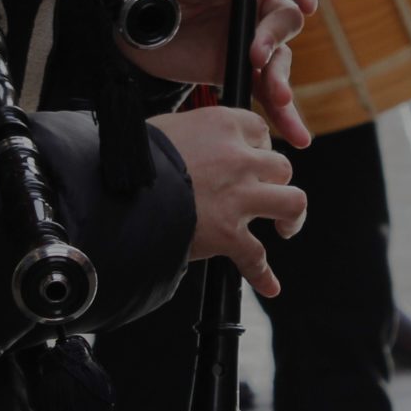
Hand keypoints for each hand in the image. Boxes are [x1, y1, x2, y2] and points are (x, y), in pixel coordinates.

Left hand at [121, 0, 317, 147]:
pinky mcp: (238, 68)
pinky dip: (282, 113)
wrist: (127, 19)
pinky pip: (264, 90)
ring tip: (278, 98)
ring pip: (279, 58)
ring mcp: (248, 39)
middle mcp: (254, 5)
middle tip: (256, 56)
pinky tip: (297, 135)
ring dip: (281, 78)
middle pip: (284, 19)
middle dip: (275, 38)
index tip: (307, 2)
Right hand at [149, 108, 305, 296]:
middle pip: (280, 166)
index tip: (249, 156)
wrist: (117, 192)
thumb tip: (189, 144)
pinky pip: (257, 257)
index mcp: (222, 125)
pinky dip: (263, 274)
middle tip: (262, 191)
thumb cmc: (132, 158)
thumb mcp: (167, 129)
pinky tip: (269, 285)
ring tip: (285, 228)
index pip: (259, 130)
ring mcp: (238, 197)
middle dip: (274, 180)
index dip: (257, 146)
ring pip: (293, 202)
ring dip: (292, 217)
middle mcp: (238, 158)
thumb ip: (191, 135)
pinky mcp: (229, 234)